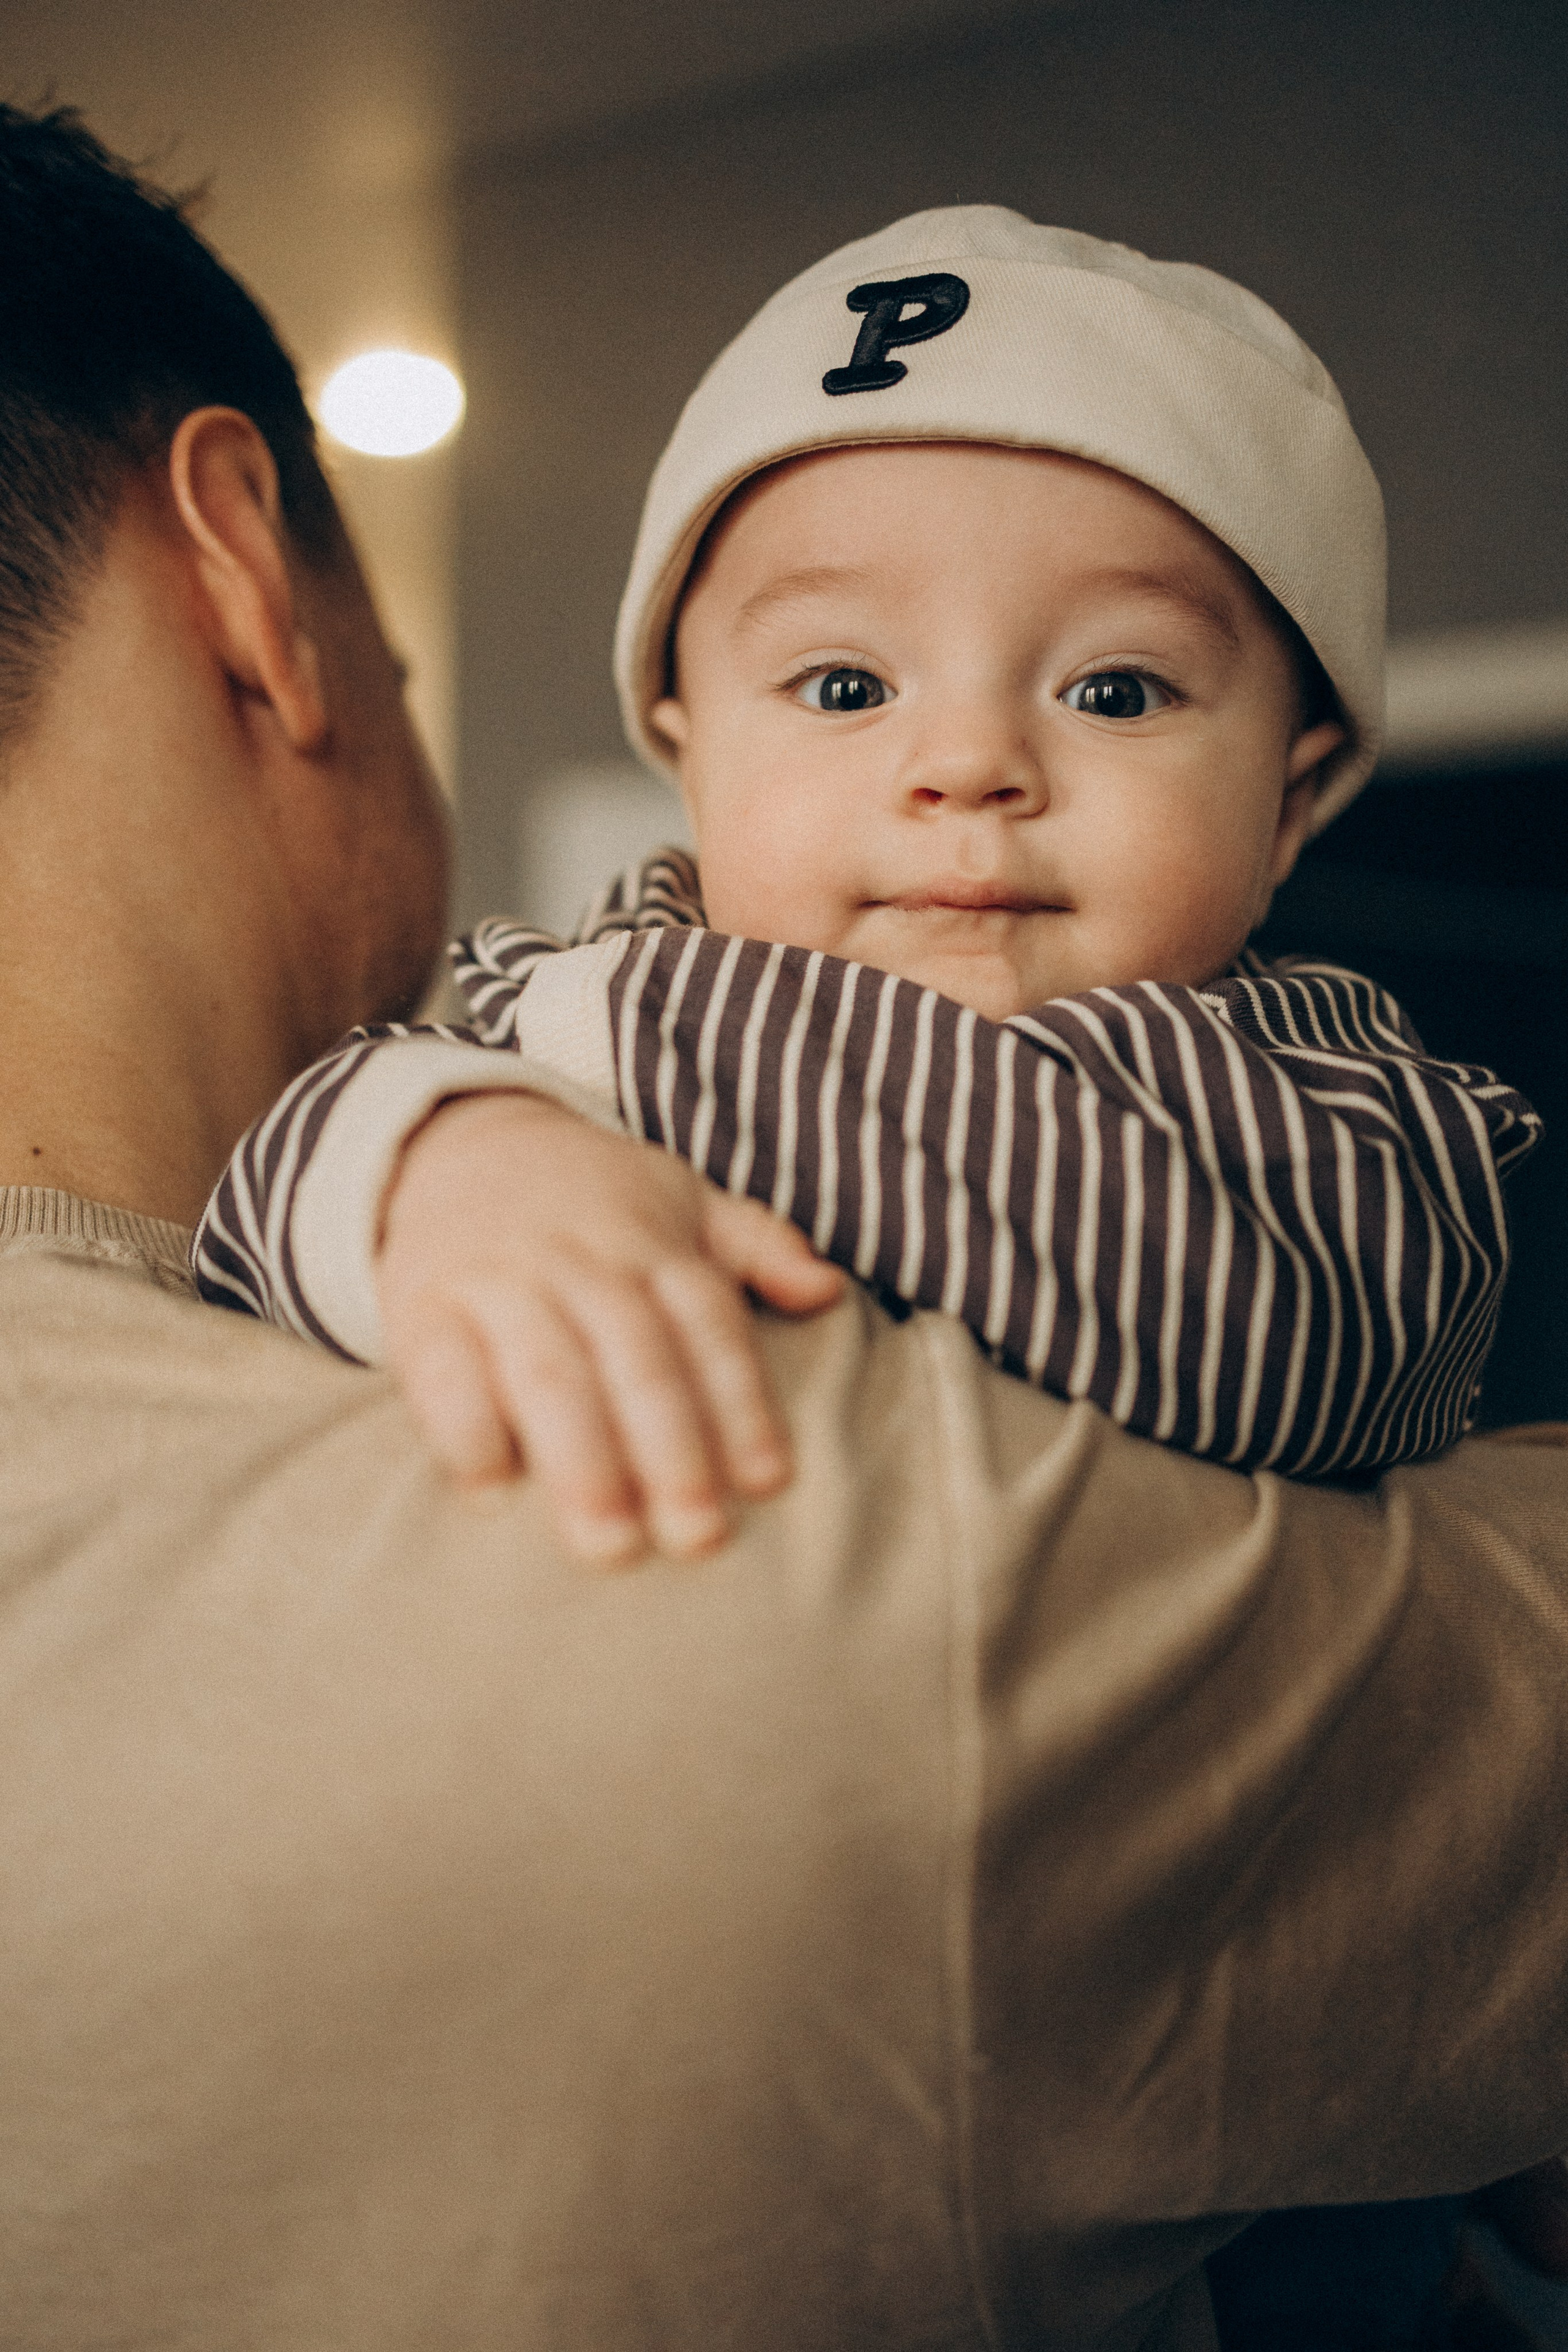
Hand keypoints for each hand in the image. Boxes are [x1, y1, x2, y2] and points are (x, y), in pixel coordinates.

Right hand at [375, 1091, 844, 1565]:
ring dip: (581, 1459)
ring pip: (548, 1372)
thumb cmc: (589, 1199)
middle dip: (670, 1449)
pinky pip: (440, 1370)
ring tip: (609, 1544)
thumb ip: (756, 1246)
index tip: (767, 1483)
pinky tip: (492, 1493)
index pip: (708, 1324)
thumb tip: (829, 1290)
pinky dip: (464, 1429)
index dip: (741, 1402)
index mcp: (650, 1242)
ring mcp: (498, 1281)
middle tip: (698, 1538)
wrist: (452, 1143)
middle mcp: (579, 1261)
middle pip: (635, 1356)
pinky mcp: (420, 1306)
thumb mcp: (680, 1198)